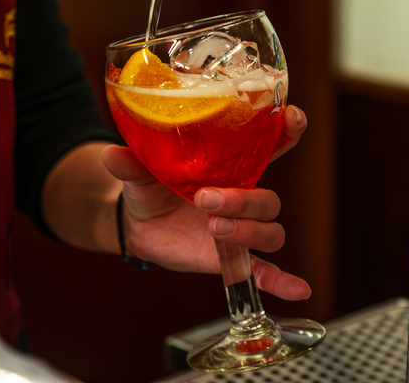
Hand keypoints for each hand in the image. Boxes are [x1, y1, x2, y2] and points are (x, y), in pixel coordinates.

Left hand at [101, 104, 309, 300]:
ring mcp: (241, 227)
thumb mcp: (140, 173)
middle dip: (242, 200)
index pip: (269, 144)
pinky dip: (282, 279)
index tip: (292, 119)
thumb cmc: (149, 187)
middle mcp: (242, 195)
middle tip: (204, 199)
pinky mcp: (233, 255)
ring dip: (247, 230)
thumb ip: (132, 163)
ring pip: (270, 229)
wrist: (139, 222)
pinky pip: (266, 269)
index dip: (288, 130)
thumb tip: (112, 154)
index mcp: (228, 165)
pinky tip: (296, 289)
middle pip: (267, 198)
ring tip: (212, 228)